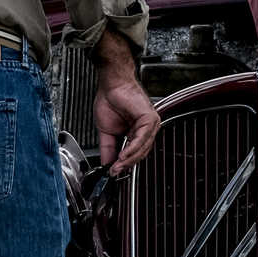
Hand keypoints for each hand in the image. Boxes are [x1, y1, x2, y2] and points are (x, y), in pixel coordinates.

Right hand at [92, 33, 158, 173]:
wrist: (111, 84)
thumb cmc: (110, 100)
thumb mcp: (107, 132)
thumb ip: (108, 149)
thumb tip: (107, 165)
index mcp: (138, 132)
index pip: (135, 153)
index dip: (124, 164)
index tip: (113, 172)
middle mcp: (147, 129)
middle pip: (140, 153)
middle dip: (126, 165)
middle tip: (113, 172)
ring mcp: (150, 124)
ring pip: (142, 148)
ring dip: (128, 160)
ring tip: (116, 166)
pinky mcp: (150, 119)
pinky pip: (141, 139)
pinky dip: (131, 149)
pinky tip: (122, 156)